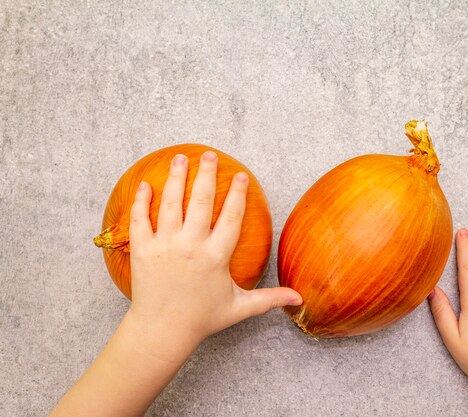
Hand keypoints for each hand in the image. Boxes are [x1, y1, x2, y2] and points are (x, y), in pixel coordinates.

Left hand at [50, 152, 302, 416]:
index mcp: (216, 257)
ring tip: (180, 158)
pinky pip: (140, 219)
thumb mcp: (239, 307)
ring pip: (170, 204)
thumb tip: (299, 297)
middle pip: (201, 201)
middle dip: (206, 174)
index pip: (231, 217)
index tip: (240, 175)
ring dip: (176, 178)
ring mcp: (164, 246)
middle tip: (209, 155)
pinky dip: (142, 201)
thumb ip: (269, 298)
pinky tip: (146, 184)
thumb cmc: (202, 319)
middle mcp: (191, 246)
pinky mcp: (143, 250)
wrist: (162, 330)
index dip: (237, 194)